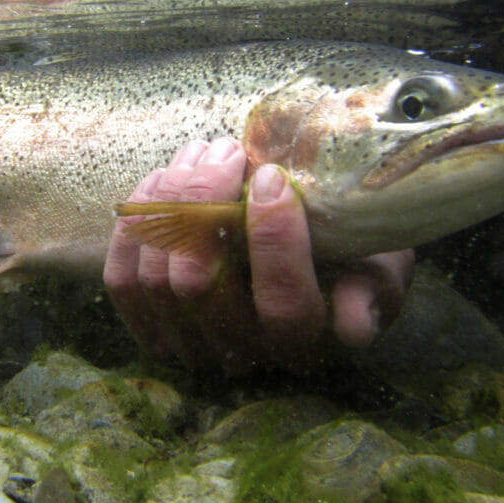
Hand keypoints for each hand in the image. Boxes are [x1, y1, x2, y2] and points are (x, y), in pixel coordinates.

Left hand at [103, 137, 412, 374]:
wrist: (306, 258)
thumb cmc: (349, 254)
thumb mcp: (381, 264)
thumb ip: (374, 287)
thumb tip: (352, 325)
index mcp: (305, 341)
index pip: (284, 306)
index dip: (275, 241)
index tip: (271, 177)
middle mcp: (242, 353)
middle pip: (200, 285)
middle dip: (204, 203)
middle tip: (225, 149)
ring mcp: (189, 344)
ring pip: (156, 278)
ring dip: (170, 203)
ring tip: (199, 153)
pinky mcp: (151, 328)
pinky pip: (123, 282)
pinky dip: (135, 227)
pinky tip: (162, 182)